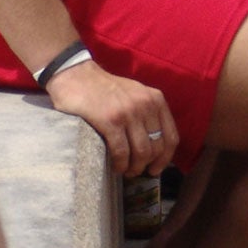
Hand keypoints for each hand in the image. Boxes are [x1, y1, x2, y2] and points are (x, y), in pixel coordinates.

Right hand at [46, 61, 177, 176]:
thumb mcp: (135, 94)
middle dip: (147, 165)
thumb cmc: (105, 88)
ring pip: (141, 152)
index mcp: (156, 99)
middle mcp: (146, 105)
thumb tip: (156, 145)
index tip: (156, 168)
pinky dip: (120, 164)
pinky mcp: (110, 121)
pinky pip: (121, 151)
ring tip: (126, 171)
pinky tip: (116, 167)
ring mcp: (128, 113)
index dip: (165, 158)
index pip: (171, 137)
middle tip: (136, 172)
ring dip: (134, 167)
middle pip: (157, 147)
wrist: (76, 75)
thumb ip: (148, 112)